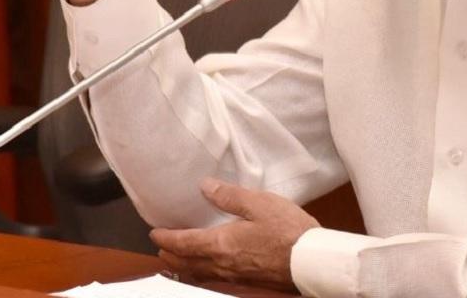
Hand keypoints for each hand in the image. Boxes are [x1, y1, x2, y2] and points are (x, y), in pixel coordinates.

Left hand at [150, 178, 319, 290]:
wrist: (311, 261)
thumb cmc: (288, 231)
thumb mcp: (258, 203)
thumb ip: (229, 196)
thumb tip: (205, 187)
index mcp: (221, 243)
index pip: (183, 243)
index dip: (166, 238)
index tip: (155, 233)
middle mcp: (223, 263)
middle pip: (187, 263)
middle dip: (170, 255)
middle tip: (161, 247)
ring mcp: (236, 275)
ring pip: (200, 273)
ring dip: (184, 265)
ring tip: (179, 257)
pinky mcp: (248, 280)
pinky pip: (216, 277)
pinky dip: (203, 271)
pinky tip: (210, 265)